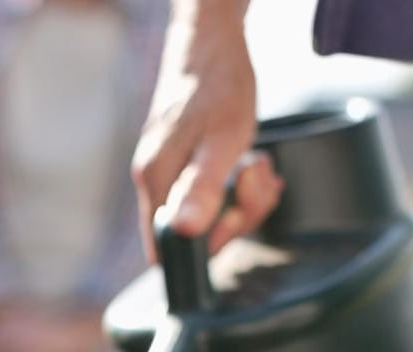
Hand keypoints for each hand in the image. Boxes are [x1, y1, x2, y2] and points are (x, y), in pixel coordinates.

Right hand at [132, 0, 282, 256]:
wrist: (210, 40)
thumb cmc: (218, 86)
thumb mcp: (222, 141)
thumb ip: (203, 188)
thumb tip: (185, 233)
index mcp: (155, 179)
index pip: (167, 248)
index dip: (207, 244)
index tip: (236, 215)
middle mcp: (153, 178)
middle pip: (192, 233)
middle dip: (236, 216)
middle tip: (257, 178)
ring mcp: (166, 169)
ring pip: (206, 213)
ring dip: (244, 198)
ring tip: (259, 164)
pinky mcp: (181, 161)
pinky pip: (209, 191)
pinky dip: (237, 185)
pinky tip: (251, 163)